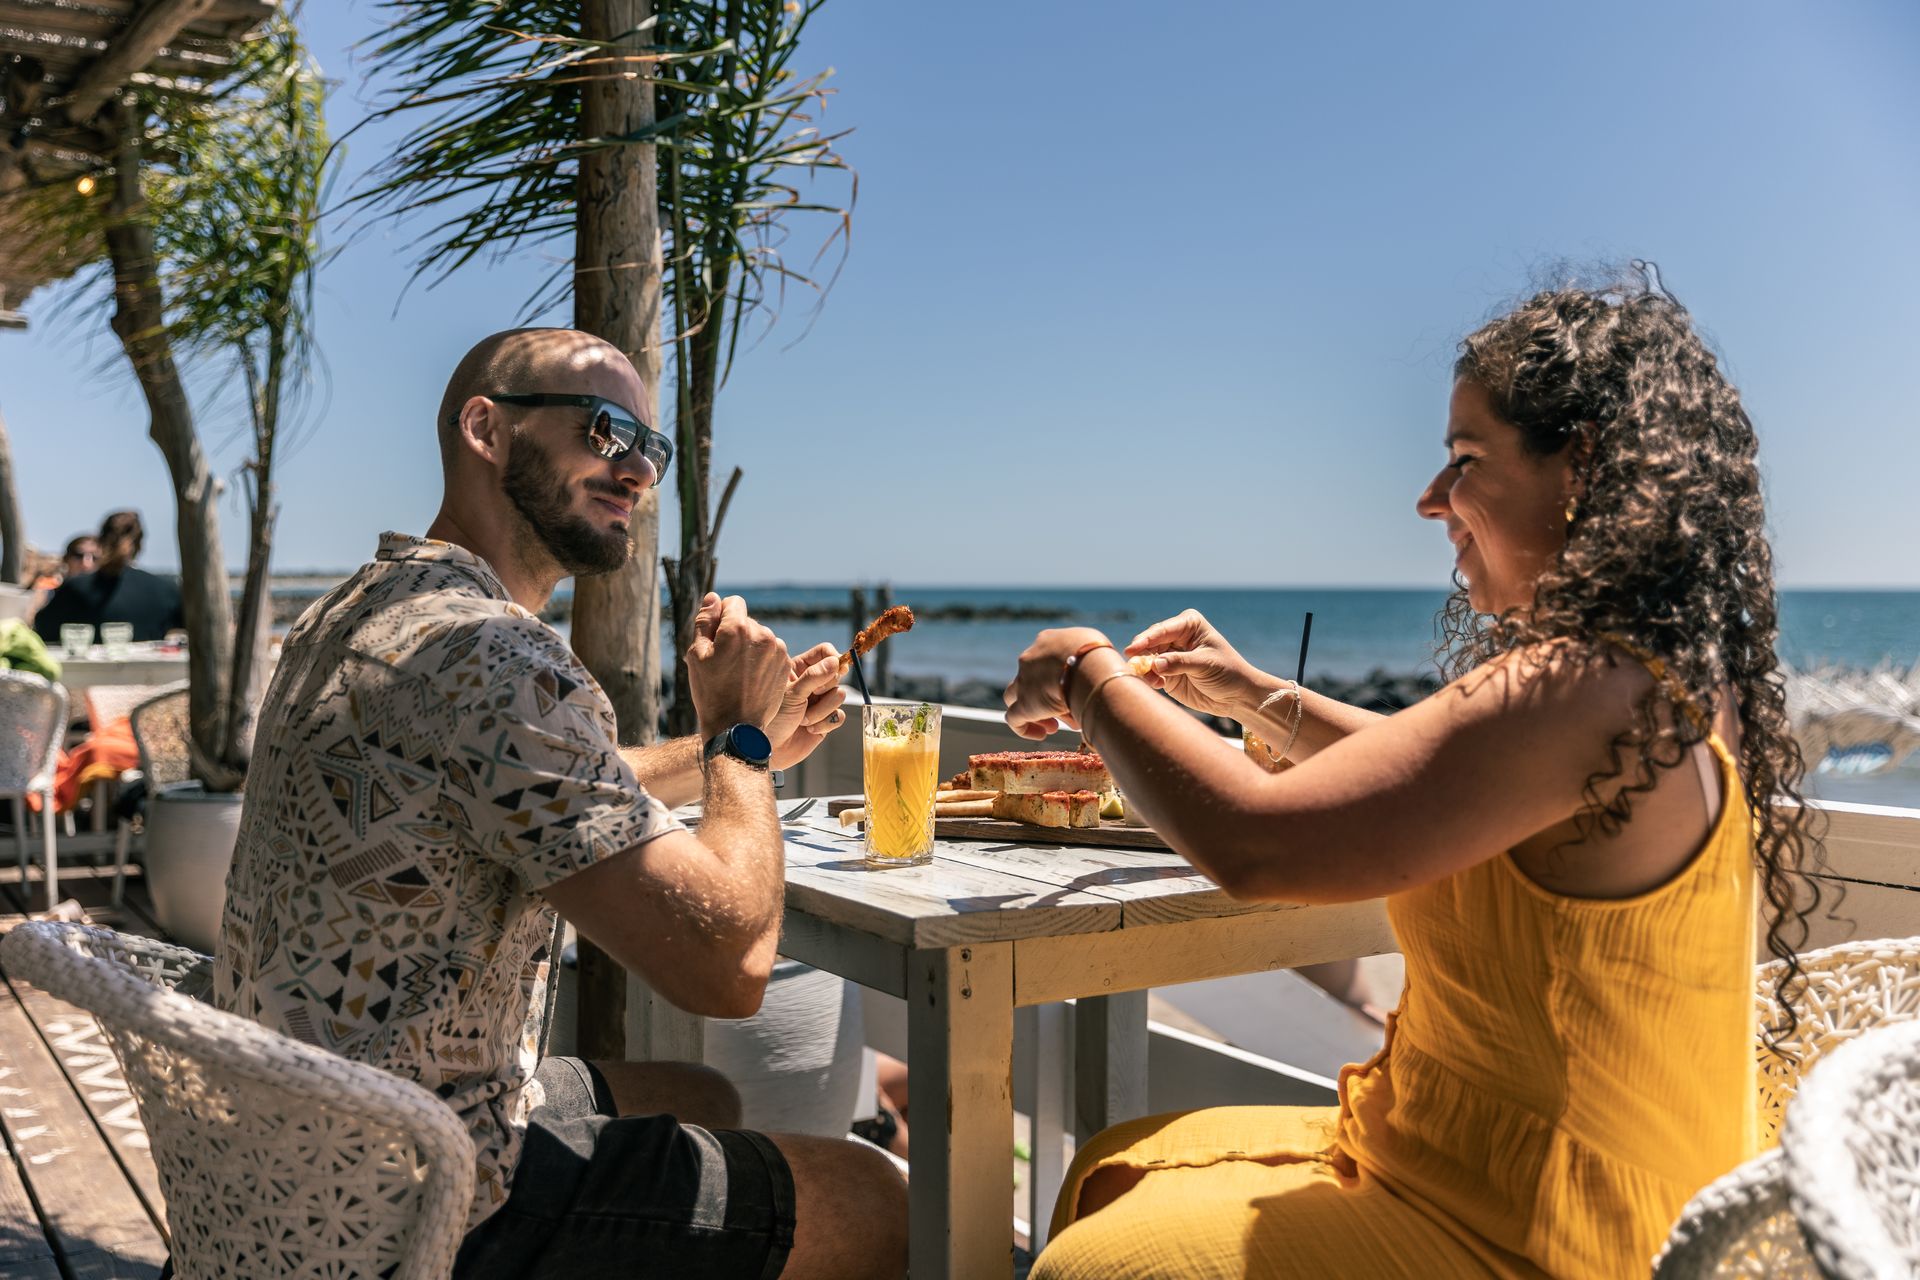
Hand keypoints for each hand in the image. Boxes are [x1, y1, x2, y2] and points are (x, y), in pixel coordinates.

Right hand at [686, 593, 789, 737]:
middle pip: (747, 621)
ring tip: (738, 672)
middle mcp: (762, 634)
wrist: (735, 727)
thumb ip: (704, 621)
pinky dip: (762, 660)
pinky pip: (772, 651)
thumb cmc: (711, 692)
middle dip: (736, 634)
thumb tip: (714, 597)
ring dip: (750, 647)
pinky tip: (751, 678)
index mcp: (737, 628)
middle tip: (724, 661)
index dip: (721, 618)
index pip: (733, 603)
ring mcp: (778, 650)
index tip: (717, 638)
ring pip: (760, 636)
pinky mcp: (786, 664)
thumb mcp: (697, 655)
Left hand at [767, 642, 849, 768]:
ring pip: (839, 696)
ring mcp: (819, 701)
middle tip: (809, 698)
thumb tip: (836, 662)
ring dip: (821, 711)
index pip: (824, 652)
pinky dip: (826, 724)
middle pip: (836, 674)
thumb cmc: (771, 718)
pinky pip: (839, 715)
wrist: (767, 749)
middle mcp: (811, 683)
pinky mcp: (825, 719)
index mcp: (799, 669)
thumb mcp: (791, 694)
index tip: (836, 669)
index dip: (833, 659)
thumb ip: (814, 677)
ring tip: (803, 719)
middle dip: (824, 690)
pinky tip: (810, 729)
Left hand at [1002, 626, 1110, 740]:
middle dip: (1047, 696)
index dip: (1057, 678)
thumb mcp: (1094, 649)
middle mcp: (1031, 659)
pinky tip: (1041, 735)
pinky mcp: (1023, 704)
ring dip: (1033, 711)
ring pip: (1016, 696)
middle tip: (1067, 713)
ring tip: (1053, 727)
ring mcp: (1024, 681)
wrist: (1091, 668)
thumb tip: (1092, 678)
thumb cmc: (1101, 658)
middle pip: (1031, 679)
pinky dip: (1025, 728)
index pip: (1046, 661)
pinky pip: (1014, 719)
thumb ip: (1087, 660)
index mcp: (1048, 641)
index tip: (1073, 690)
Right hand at [1125, 609, 1266, 717]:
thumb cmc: (1228, 672)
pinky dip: (1149, 678)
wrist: (1237, 696)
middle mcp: (1176, 636)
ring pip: (1146, 658)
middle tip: (1134, 665)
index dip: (1146, 639)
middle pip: (1149, 642)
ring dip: (1144, 668)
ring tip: (1152, 680)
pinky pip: (1149, 673)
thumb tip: (1154, 664)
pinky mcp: (1166, 674)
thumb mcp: (1205, 664)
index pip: (1162, 630)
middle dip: (1141, 654)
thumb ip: (1179, 662)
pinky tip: (1157, 684)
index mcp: (1188, 624)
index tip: (1133, 649)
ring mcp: (1169, 655)